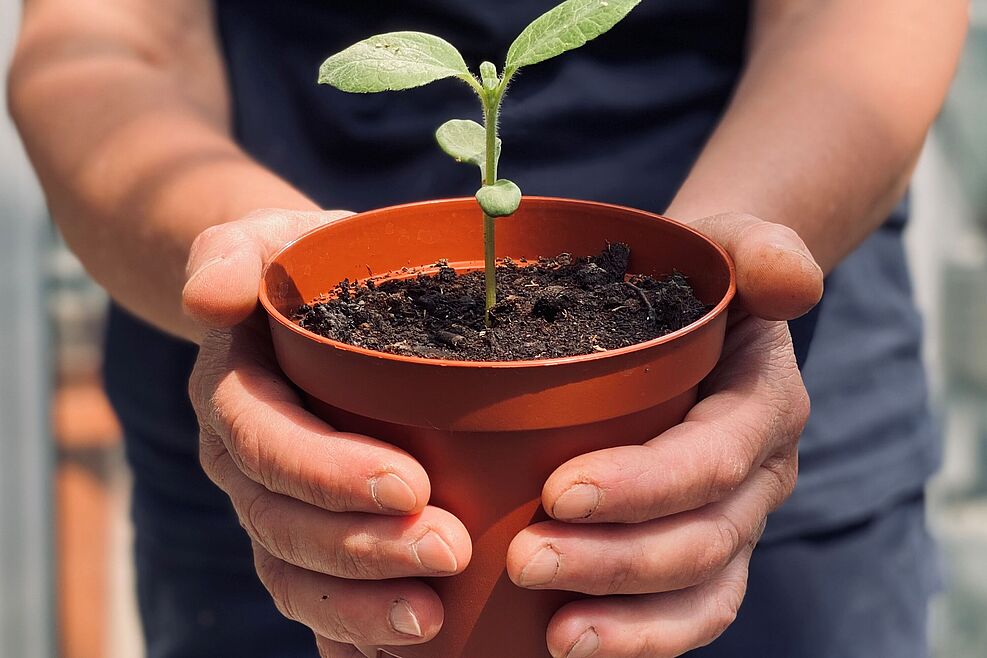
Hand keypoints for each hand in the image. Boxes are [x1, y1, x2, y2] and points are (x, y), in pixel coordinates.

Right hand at [184, 209, 472, 656]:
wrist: (301, 302)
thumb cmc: (299, 266)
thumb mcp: (265, 236)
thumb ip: (232, 251)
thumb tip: (213, 294)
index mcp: (235, 394)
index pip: (268, 442)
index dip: (329, 472)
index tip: (411, 484)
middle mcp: (244, 462)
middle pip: (283, 523)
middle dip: (361, 548)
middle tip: (449, 551)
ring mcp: (271, 505)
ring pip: (295, 573)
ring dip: (360, 605)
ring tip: (433, 618)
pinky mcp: (308, 533)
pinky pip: (316, 598)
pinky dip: (349, 636)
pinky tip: (401, 654)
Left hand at [506, 213, 823, 657]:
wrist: (701, 311)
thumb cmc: (696, 279)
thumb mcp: (728, 244)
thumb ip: (761, 248)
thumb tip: (793, 279)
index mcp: (762, 403)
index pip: (713, 456)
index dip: (645, 483)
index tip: (560, 490)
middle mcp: (758, 472)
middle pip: (702, 537)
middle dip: (616, 559)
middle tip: (526, 559)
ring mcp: (735, 518)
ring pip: (699, 589)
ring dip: (627, 619)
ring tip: (553, 634)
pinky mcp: (703, 550)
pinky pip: (688, 611)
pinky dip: (638, 637)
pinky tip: (569, 644)